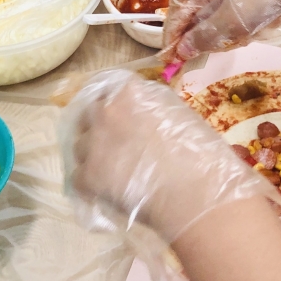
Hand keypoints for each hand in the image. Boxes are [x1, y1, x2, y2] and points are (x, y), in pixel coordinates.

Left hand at [62, 68, 280, 241]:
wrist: (196, 195)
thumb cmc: (201, 153)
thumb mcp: (179, 113)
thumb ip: (152, 106)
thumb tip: (142, 113)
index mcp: (128, 92)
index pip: (108, 86)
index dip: (114, 102)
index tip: (121, 113)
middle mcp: (103, 112)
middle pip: (88, 112)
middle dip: (98, 125)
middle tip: (115, 143)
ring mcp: (91, 144)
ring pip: (80, 146)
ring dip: (93, 155)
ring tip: (114, 172)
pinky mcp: (86, 177)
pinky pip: (79, 177)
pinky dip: (92, 185)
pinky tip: (109, 193)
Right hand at [161, 0, 280, 61]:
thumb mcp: (232, 20)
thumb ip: (203, 36)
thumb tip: (180, 51)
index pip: (174, 19)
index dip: (172, 44)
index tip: (171, 67)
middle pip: (196, 22)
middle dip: (214, 38)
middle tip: (238, 40)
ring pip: (219, 23)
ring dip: (237, 33)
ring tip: (258, 27)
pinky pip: (238, 17)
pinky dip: (250, 25)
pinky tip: (268, 20)